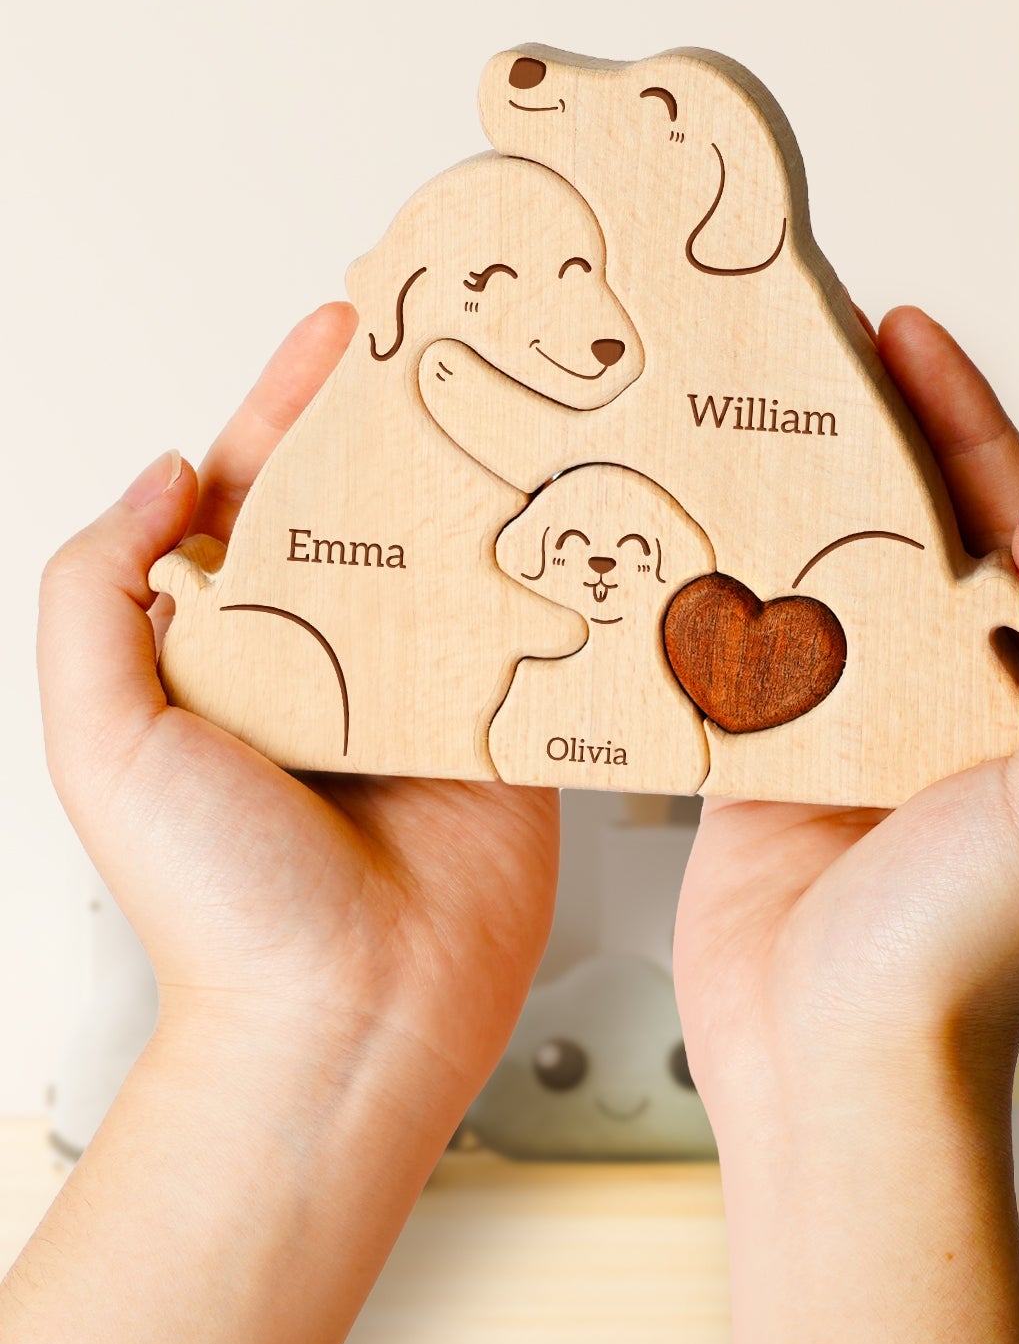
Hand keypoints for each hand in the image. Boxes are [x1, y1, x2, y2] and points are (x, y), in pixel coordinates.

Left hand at [9, 304, 566, 1343]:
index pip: (263, 490)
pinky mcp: (513, 730)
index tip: (347, 323)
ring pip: (466, 555)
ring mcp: (431, 691)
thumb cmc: (221, 903)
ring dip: (497, 479)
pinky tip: (592, 512)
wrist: (349, 1021)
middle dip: (414, 416)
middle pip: (377, 504)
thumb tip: (160, 472)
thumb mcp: (103, 734)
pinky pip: (540, 635)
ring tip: (541, 393)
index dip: (296, 400)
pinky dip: (564, 577)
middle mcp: (338, 658)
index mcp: (236, 647)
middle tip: (468, 330)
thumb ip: (101, 590)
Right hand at [672, 306, 1018, 1343]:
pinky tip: (687, 517)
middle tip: (814, 337)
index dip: (967, 420)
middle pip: (913, 529)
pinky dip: (722, 581)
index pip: (1010, 522)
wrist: (841, 1070)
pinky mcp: (767, 760)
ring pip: (825, 574)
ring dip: (792, 491)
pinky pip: (743, 646)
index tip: (908, 329)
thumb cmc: (970, 950)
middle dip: (875, 432)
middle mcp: (954, 700)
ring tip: (743, 402)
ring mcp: (856, 727)